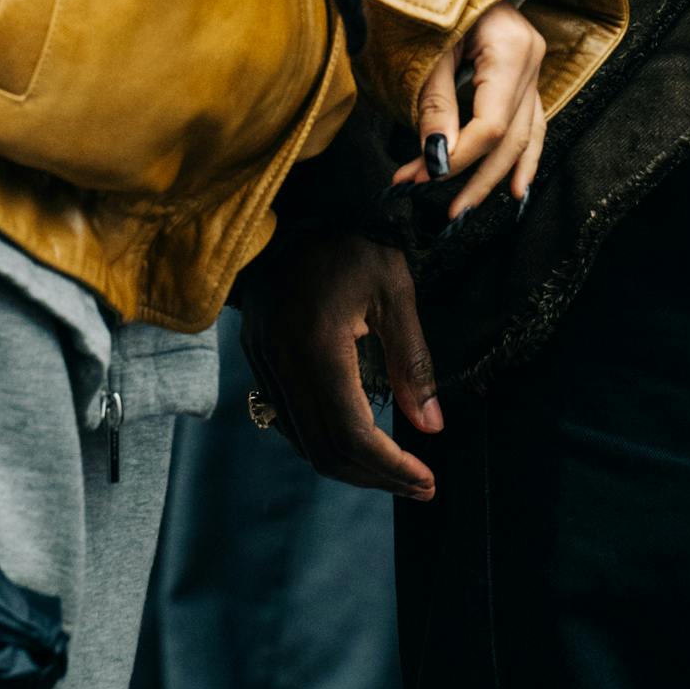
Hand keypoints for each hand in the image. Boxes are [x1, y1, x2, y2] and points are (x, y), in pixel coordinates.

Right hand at [241, 233, 441, 499]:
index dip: (390, 467)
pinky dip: (323, 440)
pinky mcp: (257, 357)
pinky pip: (286, 419)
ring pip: (303, 442)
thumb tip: (432, 429)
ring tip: (395, 469)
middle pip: (325, 449)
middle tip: (418, 484)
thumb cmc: (355, 241)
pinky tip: (357, 438)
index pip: (352, 433)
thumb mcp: (396, 293)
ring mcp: (263, 361)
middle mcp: (282, 362)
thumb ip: (413, 363)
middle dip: (375, 476)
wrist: (299, 204)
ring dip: (350, 464)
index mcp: (318, 346)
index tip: (427, 479)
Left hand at [390, 1, 547, 219]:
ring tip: (466, 208)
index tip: (421, 175)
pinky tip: (515, 188)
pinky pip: (531, 123)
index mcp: (511, 47)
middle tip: (437, 207)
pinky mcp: (527, 73)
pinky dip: (521, 156)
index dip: (459, 157)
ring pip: (525, 136)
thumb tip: (437, 158)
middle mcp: (532, 59)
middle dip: (471, 176)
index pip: (492, 124)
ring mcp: (535, 66)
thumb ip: (434, 102)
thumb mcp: (429, 45)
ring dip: (493, 176)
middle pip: (511, 137)